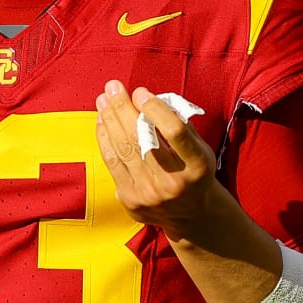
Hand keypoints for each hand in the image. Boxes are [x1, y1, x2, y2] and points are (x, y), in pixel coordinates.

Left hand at [95, 80, 222, 241]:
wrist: (192, 216)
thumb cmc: (194, 171)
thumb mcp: (200, 148)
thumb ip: (179, 123)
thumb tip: (147, 98)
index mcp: (197, 166)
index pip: (175, 131)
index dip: (155, 109)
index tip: (141, 92)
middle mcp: (173, 183)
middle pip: (141, 138)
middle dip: (123, 108)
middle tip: (112, 87)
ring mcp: (149, 194)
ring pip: (123, 149)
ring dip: (109, 120)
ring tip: (103, 100)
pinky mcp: (131, 200)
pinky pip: (112, 163)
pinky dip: (105, 139)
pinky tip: (102, 122)